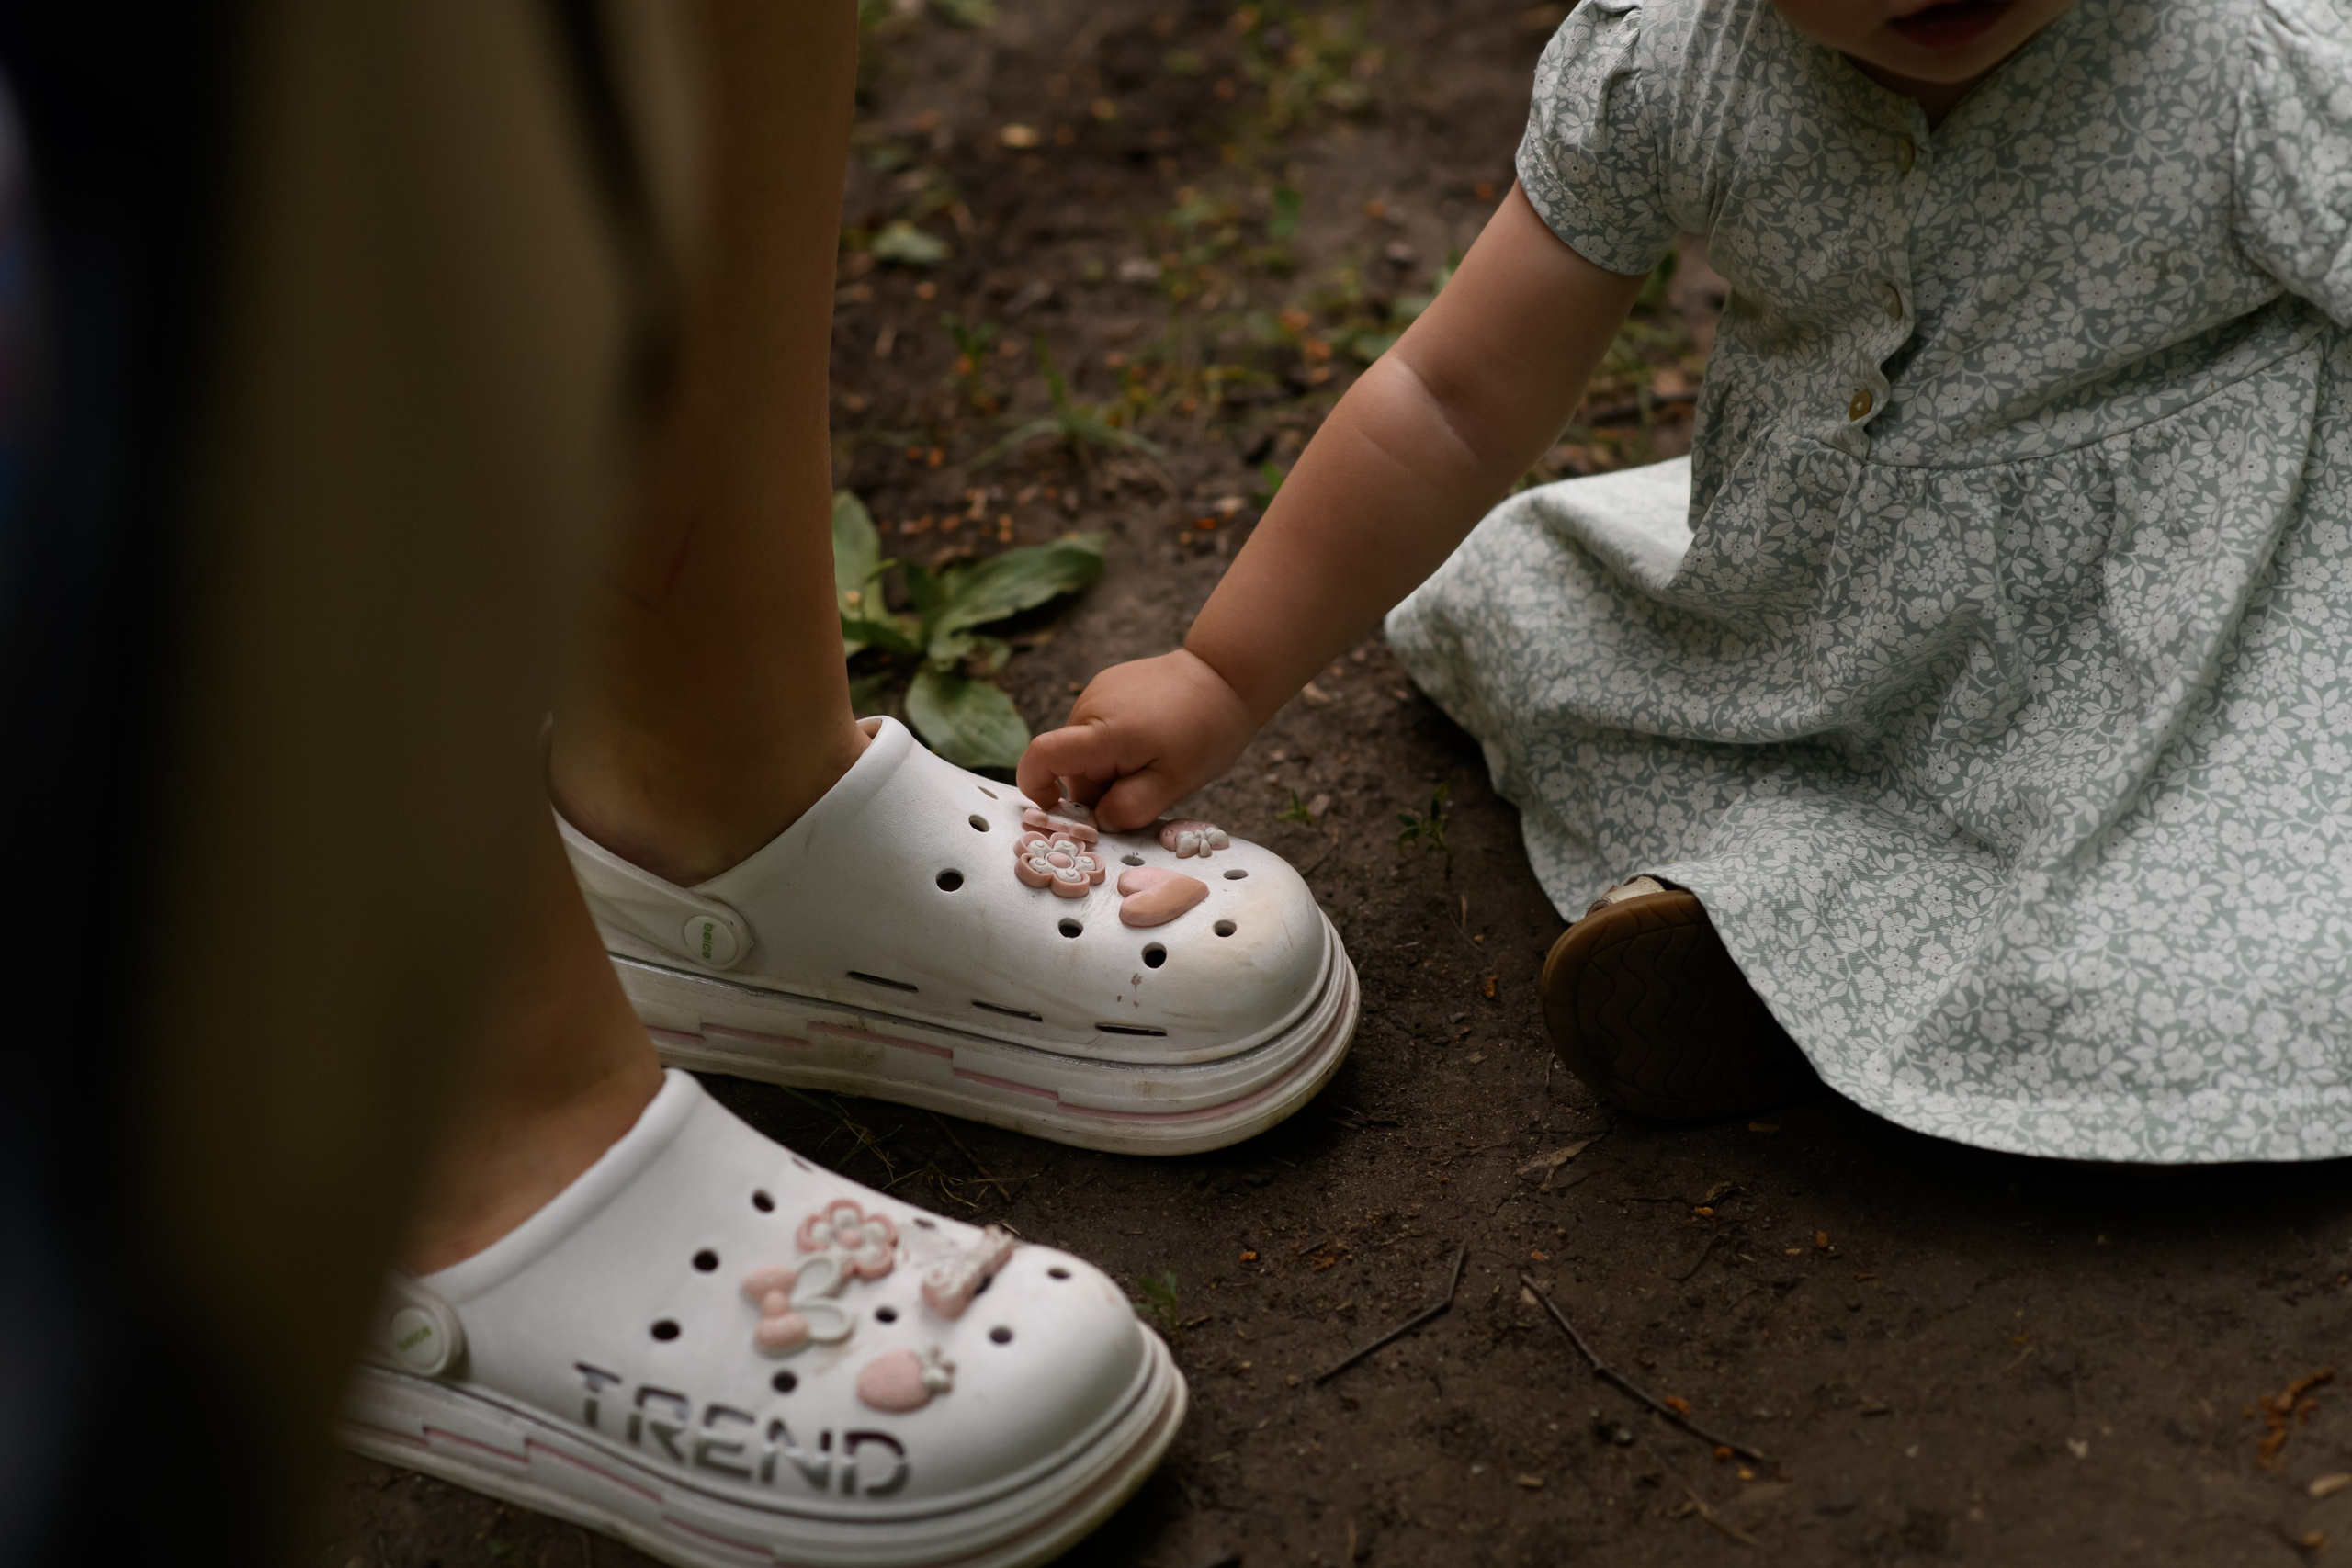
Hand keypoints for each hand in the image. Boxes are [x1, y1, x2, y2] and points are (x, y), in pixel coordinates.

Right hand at [1016, 649, 1259, 830]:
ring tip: (1153, 760)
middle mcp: (1088, 707)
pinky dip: (1117, 746)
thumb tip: (1098, 821)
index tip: (1061, 812)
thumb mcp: (1174, 782)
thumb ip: (1131, 807)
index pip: (1040, 757)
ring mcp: (1096, 692)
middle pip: (1070, 765)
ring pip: (1086, 751)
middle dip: (1098, 790)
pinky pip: (1098, 730)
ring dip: (1110, 769)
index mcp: (1101, 731)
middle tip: (1145, 788)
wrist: (1226, 673)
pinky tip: (1151, 739)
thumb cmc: (1205, 731)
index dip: (1037, 790)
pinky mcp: (1107, 686)